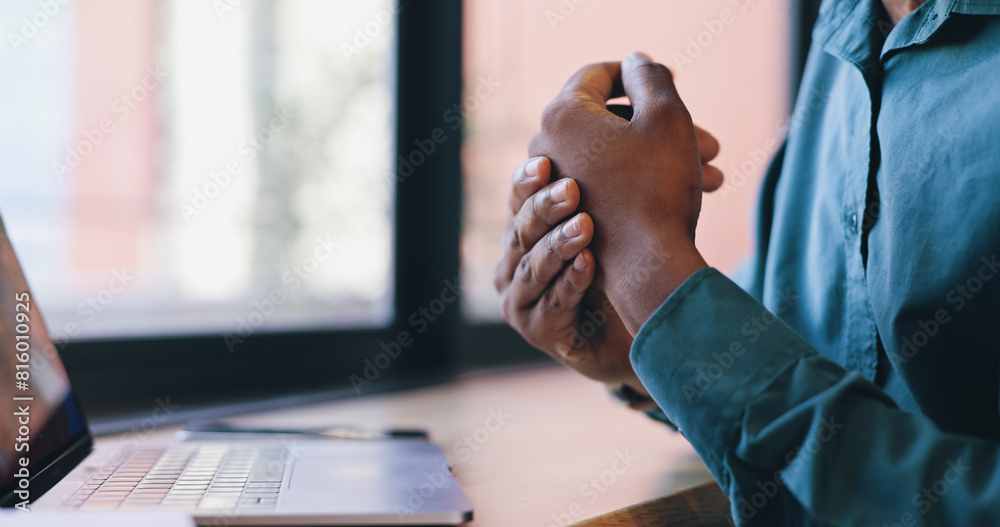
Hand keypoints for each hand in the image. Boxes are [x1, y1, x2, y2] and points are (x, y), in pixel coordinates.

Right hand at [493, 156, 639, 388]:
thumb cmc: (627, 259)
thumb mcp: (630, 209)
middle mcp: (518, 255)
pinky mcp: (538, 328)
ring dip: (559, 242)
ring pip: (534, 263)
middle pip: (522, 225)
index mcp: (532, 219)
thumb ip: (645, 171)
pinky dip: (570, 281)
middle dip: (546, 206)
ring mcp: (522, 294)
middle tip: (573, 189)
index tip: (548, 159)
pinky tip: (590, 264)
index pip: (522, 191)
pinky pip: (552, 302)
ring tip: (586, 225)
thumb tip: (711, 145)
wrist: (632, 326)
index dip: (530, 177)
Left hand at [528, 52, 709, 333]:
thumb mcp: (666, 116)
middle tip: (711, 145)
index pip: (600, 74)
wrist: (646, 268)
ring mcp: (554, 184)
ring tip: (714, 175)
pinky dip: (642, 182)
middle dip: (662, 128)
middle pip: (609, 120)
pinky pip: (606, 183)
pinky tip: (687, 194)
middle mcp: (547, 147)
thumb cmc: (658, 188)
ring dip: (662, 158)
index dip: (641, 74)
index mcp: (562, 114)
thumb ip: (650, 77)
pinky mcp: (566, 214)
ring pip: (613, 155)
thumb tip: (635, 62)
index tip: (675, 84)